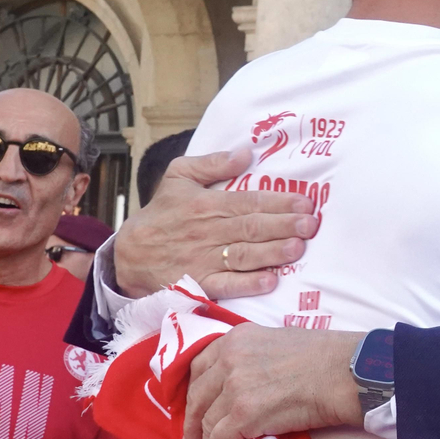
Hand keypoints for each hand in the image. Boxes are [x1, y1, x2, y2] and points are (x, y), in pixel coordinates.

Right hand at [109, 148, 320, 300]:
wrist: (129, 255)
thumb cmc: (161, 213)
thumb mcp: (177, 177)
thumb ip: (211, 163)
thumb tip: (246, 152)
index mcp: (205, 204)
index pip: (248, 201)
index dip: (278, 202)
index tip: (305, 202)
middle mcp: (207, 232)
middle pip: (250, 228)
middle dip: (283, 226)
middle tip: (311, 224)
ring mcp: (204, 260)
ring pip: (243, 255)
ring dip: (272, 253)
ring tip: (297, 248)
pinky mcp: (199, 285)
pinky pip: (226, 285)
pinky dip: (248, 285)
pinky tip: (270, 281)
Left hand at [184, 324, 364, 438]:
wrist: (342, 373)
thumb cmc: (324, 356)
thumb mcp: (277, 340)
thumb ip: (253, 355)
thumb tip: (248, 379)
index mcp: (236, 339)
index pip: (200, 366)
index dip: (194, 390)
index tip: (195, 405)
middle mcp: (229, 360)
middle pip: (197, 395)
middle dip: (191, 419)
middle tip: (190, 437)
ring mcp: (234, 388)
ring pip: (206, 420)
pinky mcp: (243, 415)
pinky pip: (219, 438)